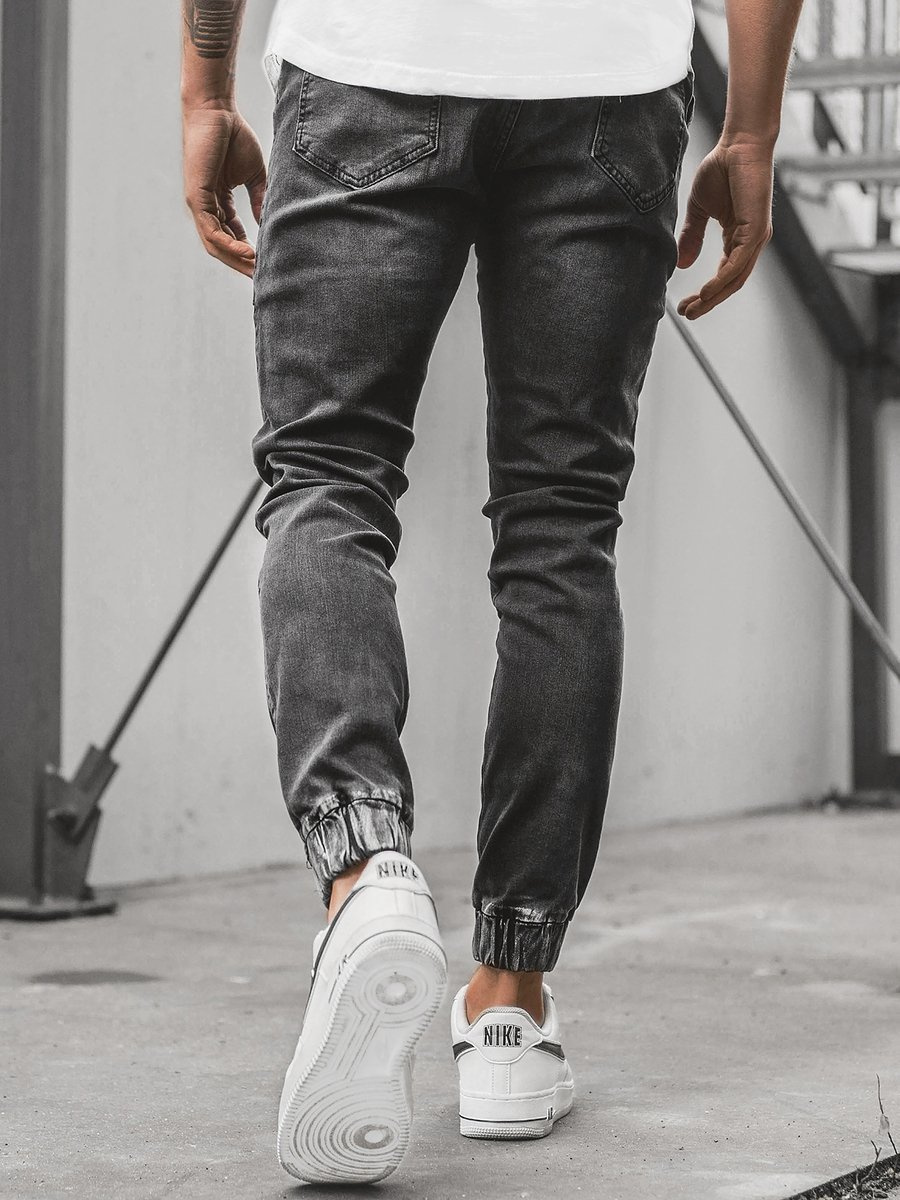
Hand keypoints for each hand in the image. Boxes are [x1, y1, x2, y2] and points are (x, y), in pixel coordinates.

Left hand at [182, 103, 266, 277]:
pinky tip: (248, 253)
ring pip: (215, 243)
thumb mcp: (254, 175)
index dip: (248, 253)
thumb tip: (267, 222)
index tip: (266, 265)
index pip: (231, 236)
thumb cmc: (234, 135)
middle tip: (262, 279)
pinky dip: (229, 244)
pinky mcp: (196, 197)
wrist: (217, 110)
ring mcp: (198, 203)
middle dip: (241, 264)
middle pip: (221, 246)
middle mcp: (205, 206)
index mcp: (217, 202)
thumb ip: (259, 199)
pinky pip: (212, 230)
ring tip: (256, 271)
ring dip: (236, 260)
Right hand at [675, 138, 773, 318]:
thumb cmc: (723, 169)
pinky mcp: (757, 230)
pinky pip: (738, 264)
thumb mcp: (699, 209)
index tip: (685, 306)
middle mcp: (750, 242)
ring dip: (714, 297)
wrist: (739, 144)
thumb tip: (681, 264)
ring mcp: (756, 237)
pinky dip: (722, 280)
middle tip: (688, 314)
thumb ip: (692, 236)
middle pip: (730, 284)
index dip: (705, 294)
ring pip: (735, 279)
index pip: (723, 275)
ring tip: (694, 309)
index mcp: (738, 238)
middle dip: (708, 302)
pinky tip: (706, 291)